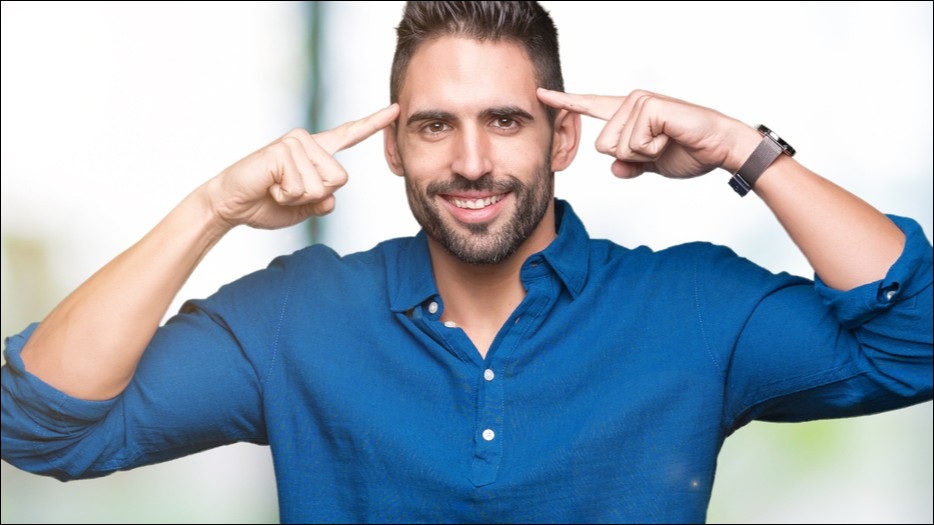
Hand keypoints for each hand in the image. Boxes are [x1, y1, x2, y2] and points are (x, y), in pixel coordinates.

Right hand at [204, 103, 399, 229]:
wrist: (231, 205)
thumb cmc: (266, 204)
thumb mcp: (304, 208)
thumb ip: (323, 202)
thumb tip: (330, 196)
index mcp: (317, 153)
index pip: (350, 136)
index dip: (374, 124)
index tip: (395, 109)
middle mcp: (308, 142)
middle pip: (340, 179)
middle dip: (315, 196)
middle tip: (285, 191)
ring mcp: (295, 142)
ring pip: (322, 185)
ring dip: (297, 197)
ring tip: (275, 187)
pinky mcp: (282, 149)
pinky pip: (300, 186)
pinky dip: (285, 195)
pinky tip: (269, 185)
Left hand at [537, 88, 752, 179]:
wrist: (720, 148)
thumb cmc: (690, 151)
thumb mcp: (651, 165)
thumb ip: (630, 166)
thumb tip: (615, 169)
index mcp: (627, 116)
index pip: (591, 107)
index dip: (565, 102)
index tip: (541, 94)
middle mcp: (630, 103)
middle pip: (602, 145)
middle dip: (630, 157)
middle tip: (658, 147)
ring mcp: (640, 102)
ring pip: (616, 146)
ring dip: (643, 154)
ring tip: (666, 141)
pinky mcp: (650, 106)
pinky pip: (634, 143)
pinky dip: (653, 150)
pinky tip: (670, 137)